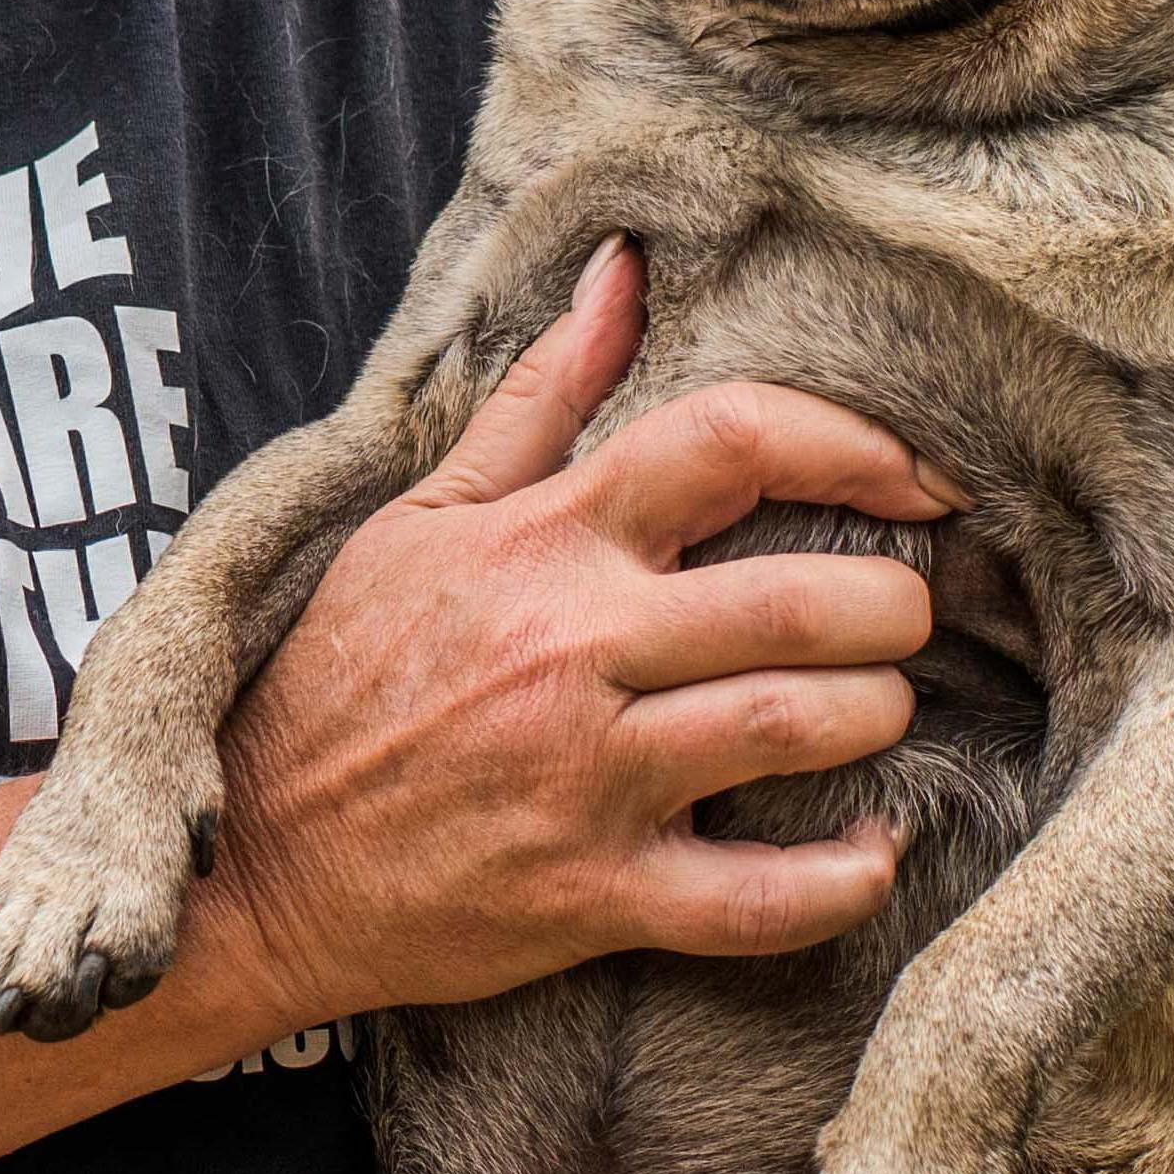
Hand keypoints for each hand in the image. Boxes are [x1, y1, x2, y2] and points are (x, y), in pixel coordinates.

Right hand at [220, 241, 957, 1022]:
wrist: (253, 860)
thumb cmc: (342, 677)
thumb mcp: (423, 519)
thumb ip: (538, 400)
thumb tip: (621, 273)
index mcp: (544, 541)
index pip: (729, 441)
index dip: (854, 445)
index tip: (920, 480)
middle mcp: (575, 649)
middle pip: (800, 599)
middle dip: (893, 605)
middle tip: (905, 615)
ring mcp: (587, 778)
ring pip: (796, 728)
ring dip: (876, 716)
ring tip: (878, 709)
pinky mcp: (593, 896)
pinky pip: (757, 900)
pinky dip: (842, 881)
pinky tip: (873, 854)